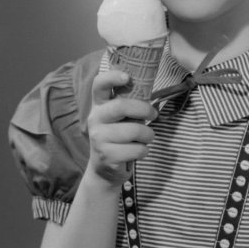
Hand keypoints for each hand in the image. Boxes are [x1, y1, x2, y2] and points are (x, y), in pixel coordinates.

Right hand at [86, 70, 157, 185]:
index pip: (99, 84)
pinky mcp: (106, 156)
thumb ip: (128, 105)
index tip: (127, 77)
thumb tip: (149, 92)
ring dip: (148, 134)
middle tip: (153, 115)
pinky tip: (138, 151)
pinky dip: (144, 151)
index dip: (112, 77)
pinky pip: (137, 149)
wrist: (104, 170)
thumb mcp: (119, 119)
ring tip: (146, 137)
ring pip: (134, 130)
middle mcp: (95, 119)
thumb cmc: (118, 138)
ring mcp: (98, 138)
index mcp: (99, 105)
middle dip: (144, 109)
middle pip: (121, 106)